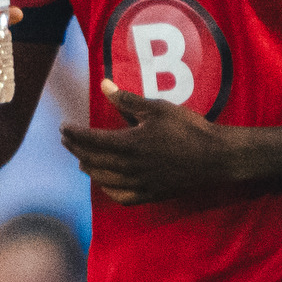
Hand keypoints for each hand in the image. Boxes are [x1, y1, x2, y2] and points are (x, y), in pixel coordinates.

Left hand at [66, 87, 238, 204]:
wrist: (218, 156)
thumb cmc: (189, 129)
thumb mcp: (158, 109)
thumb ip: (127, 100)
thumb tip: (104, 84)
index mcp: (128, 144)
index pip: (89, 140)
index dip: (72, 133)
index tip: (63, 127)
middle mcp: (129, 166)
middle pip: (91, 159)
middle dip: (75, 148)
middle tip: (67, 140)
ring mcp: (139, 183)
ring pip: (102, 179)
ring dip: (88, 168)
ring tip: (81, 158)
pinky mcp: (151, 194)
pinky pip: (121, 196)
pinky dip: (107, 189)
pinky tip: (105, 183)